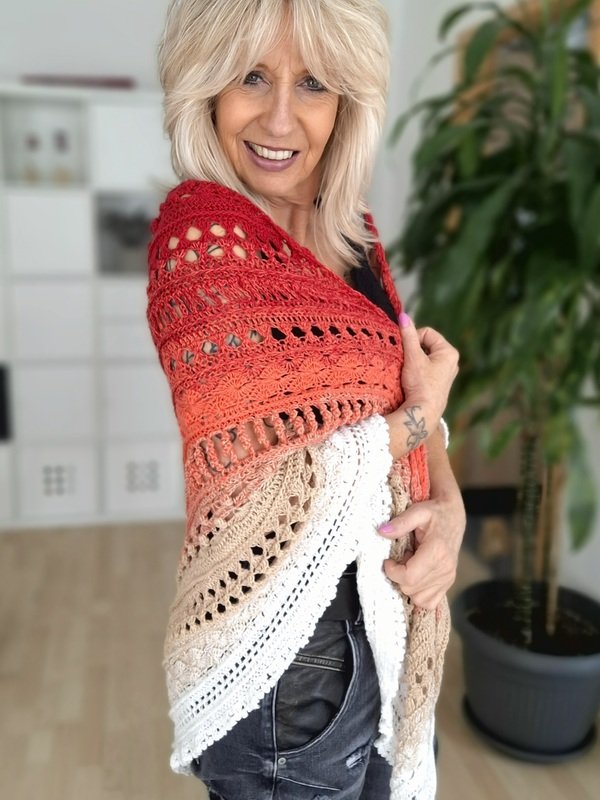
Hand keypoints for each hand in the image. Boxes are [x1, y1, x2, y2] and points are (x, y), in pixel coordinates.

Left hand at [378, 478, 465, 609]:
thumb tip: (382, 532)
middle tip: (402, 557)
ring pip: (418, 598)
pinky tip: (417, 575)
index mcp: (437, 552)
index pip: (409, 577)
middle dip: (399, 576)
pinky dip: (418, 593)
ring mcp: (448, 578)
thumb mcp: (417, 511)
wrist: (453, 516)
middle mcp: (445, 568)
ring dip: (408, 584)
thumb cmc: (435, 512)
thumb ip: (400, 522)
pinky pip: (429, 602)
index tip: (388, 560)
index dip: (393, 572)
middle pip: (410, 589)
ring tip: (411, 564)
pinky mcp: (448, 582)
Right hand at [385, 314, 458, 459]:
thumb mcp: (413, 357)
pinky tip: (410, 381)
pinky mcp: (438, 384)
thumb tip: (403, 316)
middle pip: (425, 345)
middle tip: (406, 363)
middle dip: (413, 351)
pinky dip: (416, 371)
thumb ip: (408, 335)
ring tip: (407, 373)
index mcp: (449, 352)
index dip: (412, 339)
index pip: (426, 333)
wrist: (422, 413)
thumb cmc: (420, 385)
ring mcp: (445, 374)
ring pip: (424, 358)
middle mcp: (451, 362)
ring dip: (413, 362)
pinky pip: (425, 370)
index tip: (405, 352)